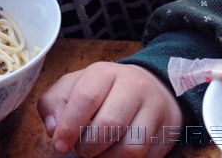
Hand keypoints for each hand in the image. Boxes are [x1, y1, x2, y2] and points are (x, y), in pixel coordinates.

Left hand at [37, 61, 182, 156]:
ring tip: (97, 153)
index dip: (69, 125)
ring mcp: (155, 108)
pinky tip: (114, 155)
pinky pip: (146, 157)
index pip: (86, 98)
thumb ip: (54, 102)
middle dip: (88, 146)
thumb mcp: (74, 86)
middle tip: (79, 149)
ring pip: (131, 146)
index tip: (59, 144)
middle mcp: (134, 86)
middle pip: (110, 123)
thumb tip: (52, 128)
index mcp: (105, 72)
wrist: (149, 86)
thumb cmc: (103, 90)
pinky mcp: (169, 130)